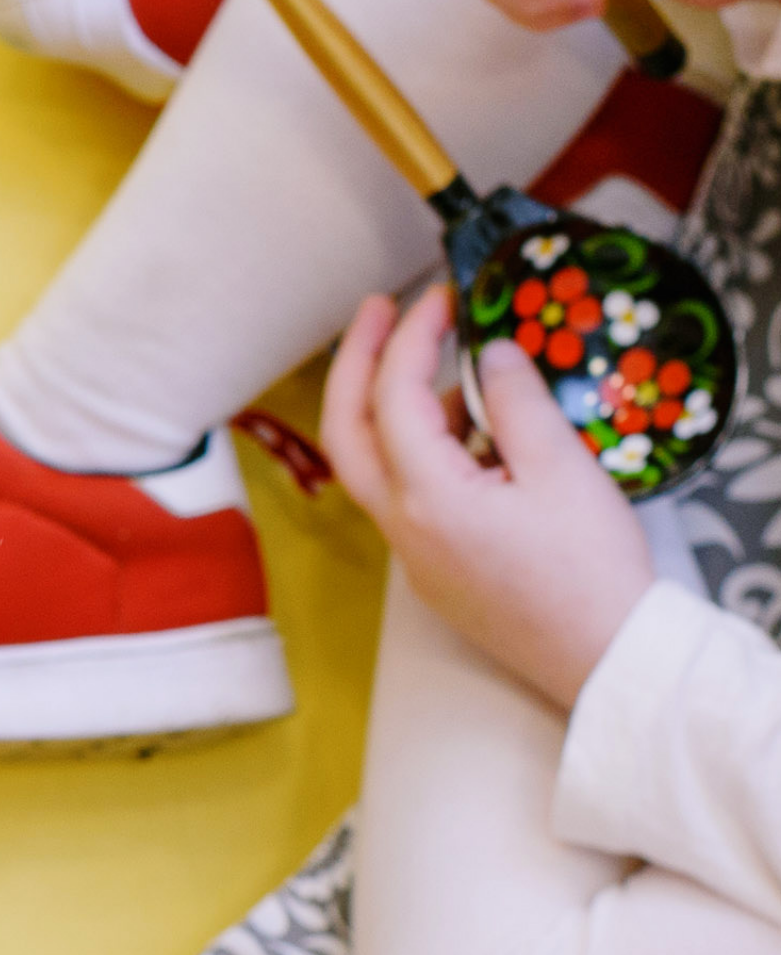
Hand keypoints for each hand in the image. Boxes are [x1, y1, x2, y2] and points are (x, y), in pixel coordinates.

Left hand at [320, 285, 654, 708]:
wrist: (607, 659)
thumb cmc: (591, 571)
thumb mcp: (562, 468)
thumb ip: (516, 401)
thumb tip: (489, 352)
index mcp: (427, 498)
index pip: (394, 396)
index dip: (414, 335)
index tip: (442, 294)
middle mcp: (403, 527)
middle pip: (346, 431)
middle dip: (357, 362)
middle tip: (384, 309)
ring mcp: (414, 553)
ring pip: (374, 464)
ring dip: (396, 406)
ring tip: (454, 365)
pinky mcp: (436, 569)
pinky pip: (408, 494)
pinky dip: (424, 448)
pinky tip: (476, 428)